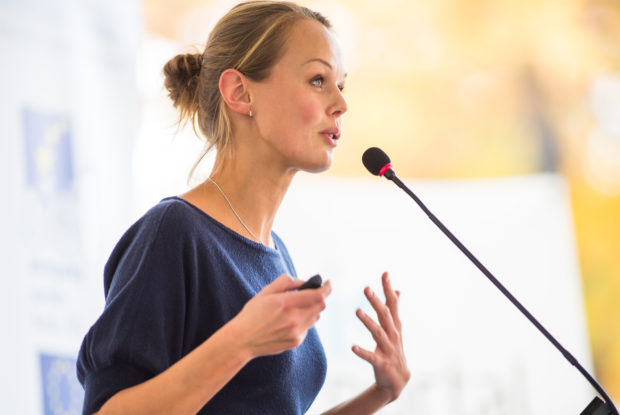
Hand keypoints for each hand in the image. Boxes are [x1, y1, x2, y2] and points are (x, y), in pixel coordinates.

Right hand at [230, 274, 330, 357]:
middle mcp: (295, 318)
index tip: (328, 283)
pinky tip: (289, 321)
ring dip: (311, 309)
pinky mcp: (296, 341)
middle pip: (320, 306)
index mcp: (287, 303)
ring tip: (296, 308)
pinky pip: (307, 328)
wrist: (242, 340)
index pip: (318, 295)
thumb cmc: (252, 314)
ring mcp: (296, 332)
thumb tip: (303, 282)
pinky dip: (304, 321)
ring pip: (315, 317)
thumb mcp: (266, 292)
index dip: (327, 288)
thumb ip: (286, 282)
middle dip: (319, 297)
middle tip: (311, 293)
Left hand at [353, 272, 409, 401]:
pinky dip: (362, 352)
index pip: (392, 304)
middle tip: (366, 288)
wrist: (398, 380)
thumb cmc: (394, 350)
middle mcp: (393, 335)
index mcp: (395, 326)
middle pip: (385, 315)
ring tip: (357, 311)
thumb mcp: (396, 328)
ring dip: (368, 322)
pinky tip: (352, 347)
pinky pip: (371, 357)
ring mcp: (388, 349)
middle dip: (376, 301)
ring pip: (378, 333)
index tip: (385, 273)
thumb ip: (395, 309)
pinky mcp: (381, 363)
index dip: (388, 289)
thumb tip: (398, 290)